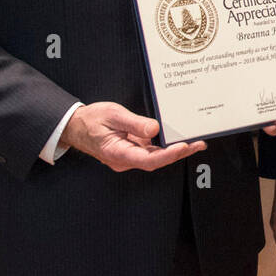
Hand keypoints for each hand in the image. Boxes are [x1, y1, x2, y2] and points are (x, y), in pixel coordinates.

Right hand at [59, 101, 204, 171]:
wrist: (76, 125)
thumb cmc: (91, 120)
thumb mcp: (113, 115)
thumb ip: (134, 123)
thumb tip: (154, 129)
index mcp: (117, 153)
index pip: (147, 159)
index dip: (168, 155)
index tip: (183, 146)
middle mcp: (125, 159)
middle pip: (156, 161)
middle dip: (179, 153)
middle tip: (198, 144)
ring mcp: (129, 157)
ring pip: (155, 158)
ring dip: (175, 151)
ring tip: (195, 142)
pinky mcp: (132, 151)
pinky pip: (151, 152)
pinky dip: (166, 147)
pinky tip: (179, 140)